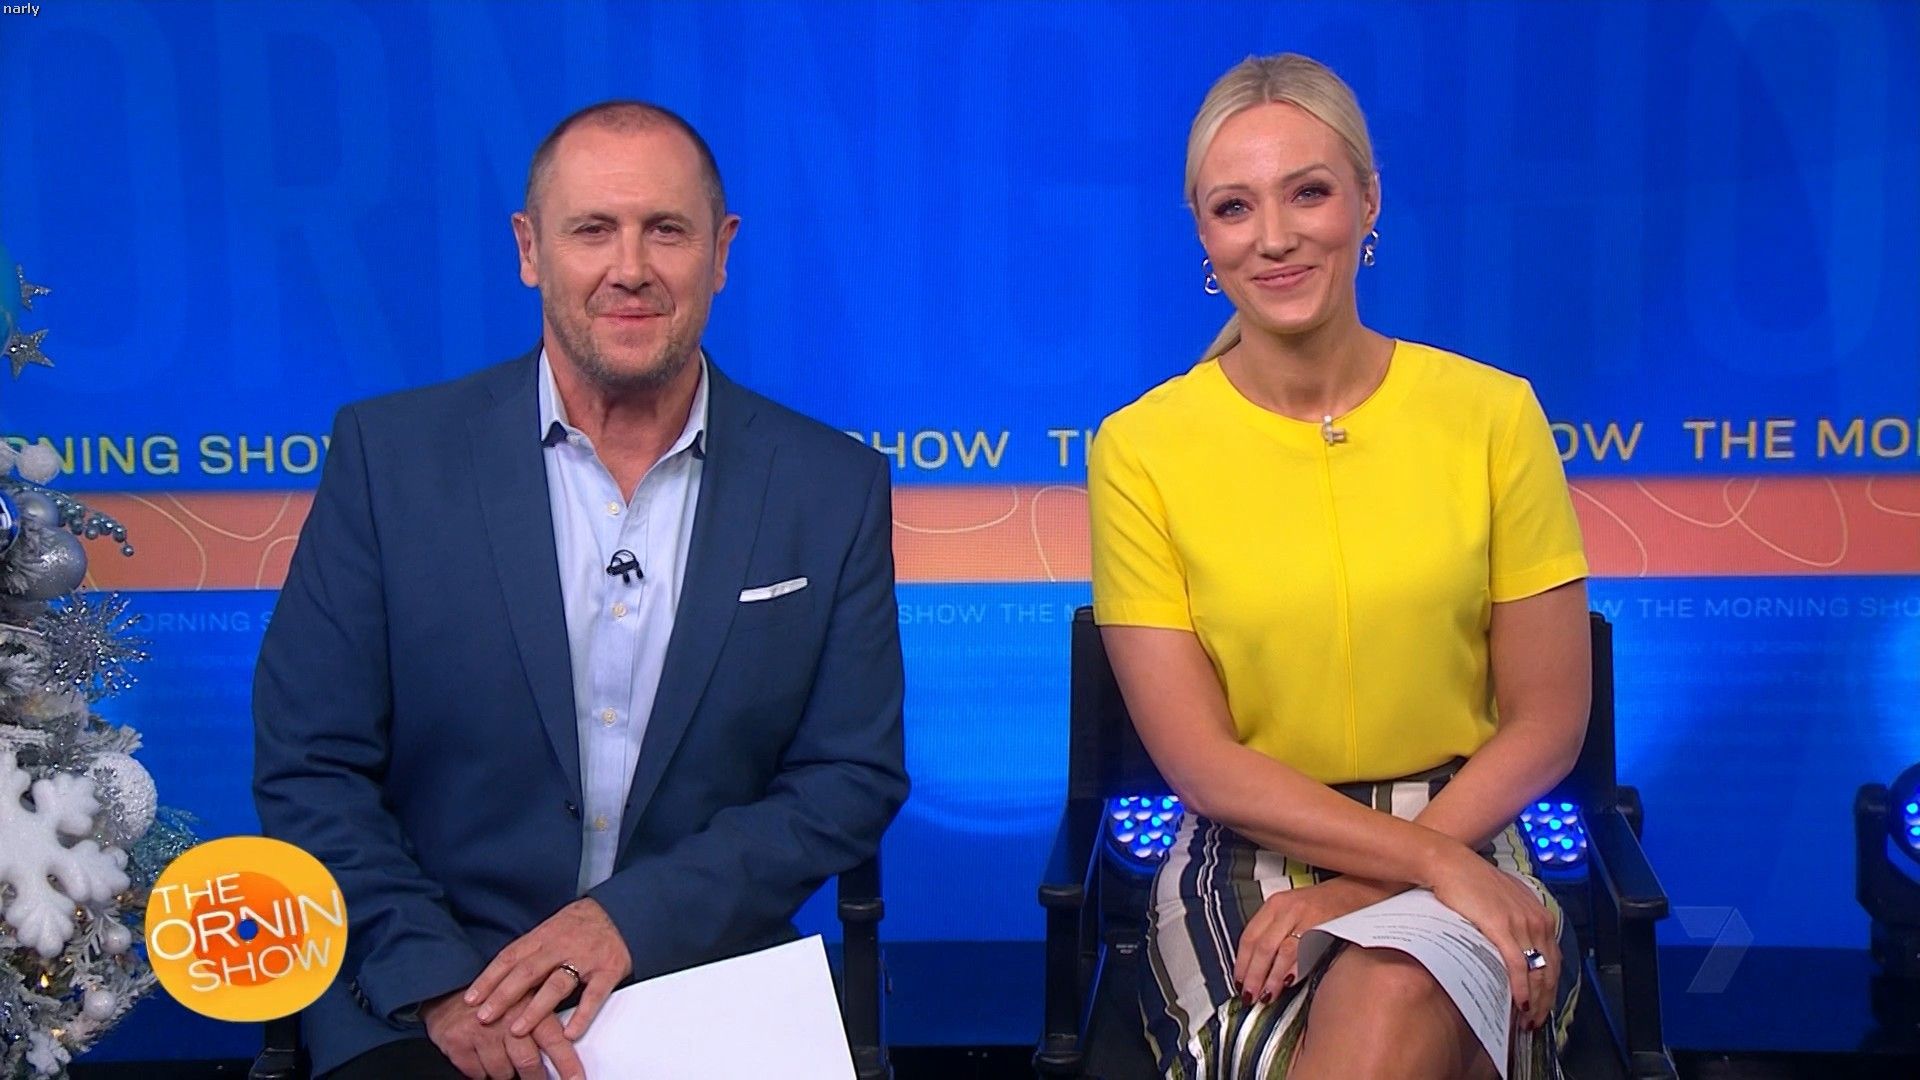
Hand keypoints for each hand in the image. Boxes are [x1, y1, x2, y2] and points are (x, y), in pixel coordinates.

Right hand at [422, 989, 584, 1079]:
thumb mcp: (525, 998)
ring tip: (504, 1058)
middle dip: (536, 1077)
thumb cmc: (495, 998)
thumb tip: (569, 1044)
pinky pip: (477, 1074)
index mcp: (529, 1006)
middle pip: (528, 1063)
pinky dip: (482, 1072)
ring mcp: (481, 1032)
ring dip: (506, 1072)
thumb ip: (544, 1020)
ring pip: (502, 1073)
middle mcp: (506, 1019)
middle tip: (537, 1077)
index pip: (554, 1041)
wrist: (450, 989)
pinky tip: (483, 1057)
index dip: (567, 1064)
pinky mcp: (457, 1043)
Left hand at [465, 898, 631, 1041]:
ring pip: (556, 984)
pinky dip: (582, 1015)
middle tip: (484, 1016)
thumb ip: (530, 950)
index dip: (489, 978)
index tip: (471, 998)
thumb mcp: (551, 927)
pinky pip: (594, 995)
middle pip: (528, 971)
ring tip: (517, 1029)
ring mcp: (586, 959)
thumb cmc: (582, 923)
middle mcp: (562, 945)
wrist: (623, 910)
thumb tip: (499, 975)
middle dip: (503, 996)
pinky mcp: (608, 970)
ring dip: (535, 1009)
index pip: (510, 957)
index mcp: (544, 935)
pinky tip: (569, 1033)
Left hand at [1234, 876, 1402, 1004]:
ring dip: (1270, 978)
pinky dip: (1293, 970)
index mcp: (1275, 904)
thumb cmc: (1325, 905)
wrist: (1359, 890)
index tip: (1239, 982)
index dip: (1241, 963)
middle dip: (1252, 975)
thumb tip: (1257, 968)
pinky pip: (1303, 951)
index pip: (1248, 936)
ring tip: (1266, 995)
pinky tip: (1288, 984)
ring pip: (1279, 951)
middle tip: (1250, 995)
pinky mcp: (1324, 925)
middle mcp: (1287, 908)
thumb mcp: (1292, 911)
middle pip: (1261, 947)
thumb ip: (1275, 933)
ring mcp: (1305, 916)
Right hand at [1428, 847, 1558, 1031]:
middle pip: (1550, 971)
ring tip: (1526, 1019)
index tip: (1542, 1005)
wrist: (1452, 865)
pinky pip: (1518, 965)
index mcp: (1540, 915)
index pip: (1555, 961)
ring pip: (1537, 972)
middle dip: (1546, 1001)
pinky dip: (1521, 987)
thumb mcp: (1505, 902)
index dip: (1551, 988)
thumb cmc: (1472, 882)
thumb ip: (1516, 923)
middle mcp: (1537, 920)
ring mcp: (1521, 924)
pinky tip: (1519, 1001)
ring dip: (1535, 1001)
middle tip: (1535, 1021)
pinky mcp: (1502, 927)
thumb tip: (1517, 952)